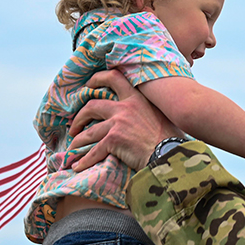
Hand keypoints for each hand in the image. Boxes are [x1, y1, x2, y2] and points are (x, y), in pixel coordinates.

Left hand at [68, 69, 182, 171]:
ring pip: (89, 131)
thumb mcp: (161, 115)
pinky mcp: (113, 140)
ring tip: (74, 147)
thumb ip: (148, 110)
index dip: (97, 79)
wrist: (170, 154)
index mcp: (137, 98)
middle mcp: (125, 107)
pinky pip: (94, 151)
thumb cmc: (170, 139)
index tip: (89, 85)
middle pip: (92, 106)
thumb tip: (144, 116)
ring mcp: (118, 123)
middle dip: (80, 117)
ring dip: (79, 140)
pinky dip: (84, 160)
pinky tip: (78, 166)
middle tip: (75, 125)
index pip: (114, 78)